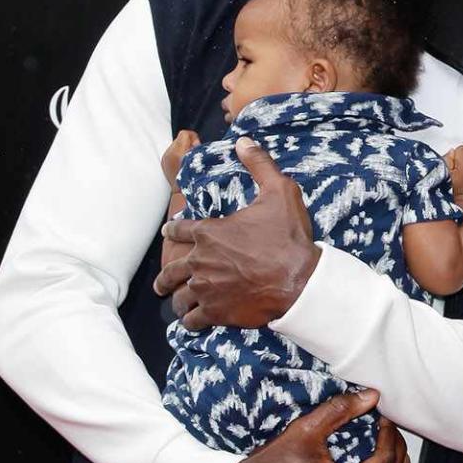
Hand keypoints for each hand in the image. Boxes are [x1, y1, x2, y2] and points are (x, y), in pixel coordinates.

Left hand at [154, 138, 319, 329]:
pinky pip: (193, 319)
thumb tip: (243, 141)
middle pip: (171, 270)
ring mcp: (206, 289)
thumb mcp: (279, 191)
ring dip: (177, 299)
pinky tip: (192, 321)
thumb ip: (259, 164)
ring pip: (179, 297)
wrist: (300, 282)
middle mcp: (200, 261)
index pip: (179, 230)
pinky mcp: (216, 313)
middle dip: (165, 276)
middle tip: (162, 282)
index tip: (169, 233)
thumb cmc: (287, 238)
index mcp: (209, 233)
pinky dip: (190, 320)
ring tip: (176, 303)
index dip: (173, 230)